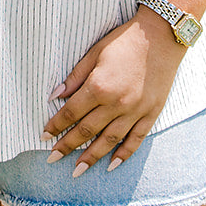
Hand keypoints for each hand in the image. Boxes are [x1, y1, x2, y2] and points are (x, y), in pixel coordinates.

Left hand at [42, 13, 185, 175]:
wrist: (161, 35)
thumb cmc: (125, 40)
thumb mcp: (95, 52)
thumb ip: (75, 76)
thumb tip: (54, 95)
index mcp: (99, 86)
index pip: (71, 112)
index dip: (56, 125)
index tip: (44, 135)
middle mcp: (116, 103)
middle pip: (87, 130)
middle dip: (67, 146)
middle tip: (52, 158)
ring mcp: (135, 110)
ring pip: (109, 140)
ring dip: (91, 157)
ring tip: (77, 170)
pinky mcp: (151, 113)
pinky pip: (136, 139)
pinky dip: (124, 154)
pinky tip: (112, 165)